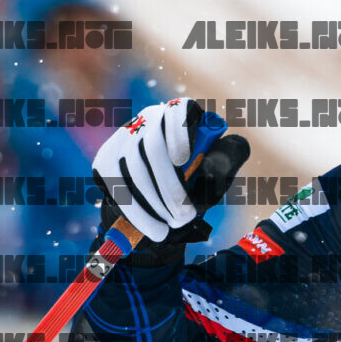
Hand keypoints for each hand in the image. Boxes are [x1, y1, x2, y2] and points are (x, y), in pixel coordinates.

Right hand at [91, 98, 229, 246]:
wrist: (161, 210)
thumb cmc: (196, 186)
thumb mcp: (218, 173)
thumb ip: (228, 159)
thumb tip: (235, 144)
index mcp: (180, 115)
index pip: (177, 112)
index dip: (177, 134)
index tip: (183, 161)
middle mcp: (149, 119)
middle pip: (151, 146)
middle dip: (168, 186)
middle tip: (184, 216)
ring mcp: (123, 138)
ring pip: (133, 168)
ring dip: (154, 203)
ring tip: (173, 226)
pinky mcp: (105, 160)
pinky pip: (117, 185)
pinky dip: (137, 212)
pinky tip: (154, 229)